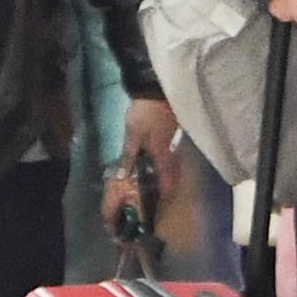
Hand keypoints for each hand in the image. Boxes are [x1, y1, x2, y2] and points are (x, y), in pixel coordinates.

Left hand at [106, 104, 179, 237]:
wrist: (155, 91)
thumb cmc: (144, 115)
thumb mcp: (132, 136)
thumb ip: (129, 157)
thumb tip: (122, 177)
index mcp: (161, 153)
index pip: (167, 179)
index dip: (166, 193)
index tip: (162, 205)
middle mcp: (171, 150)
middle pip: (173, 173)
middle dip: (169, 186)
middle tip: (162, 196)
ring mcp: (174, 141)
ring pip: (173, 163)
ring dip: (169, 174)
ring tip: (162, 183)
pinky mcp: (173, 133)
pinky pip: (171, 153)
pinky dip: (168, 161)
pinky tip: (162, 163)